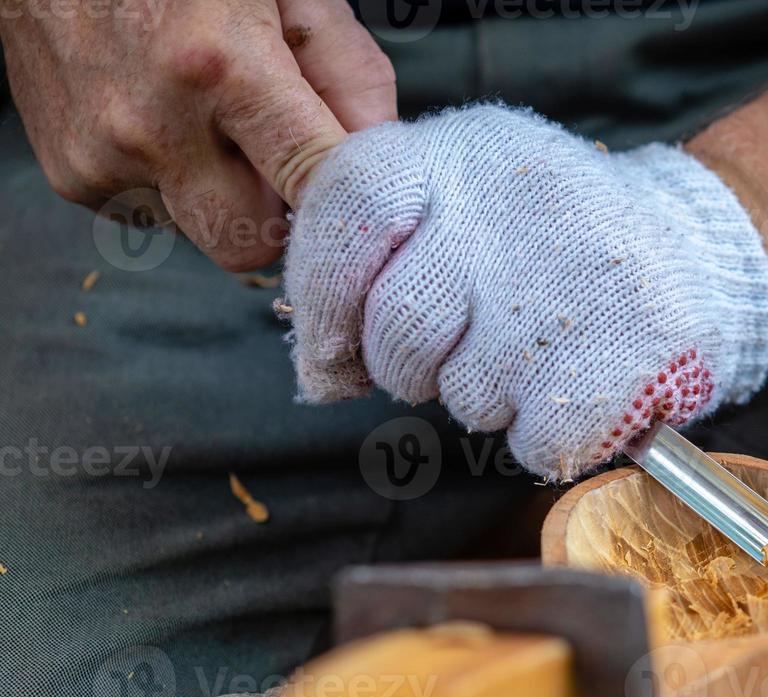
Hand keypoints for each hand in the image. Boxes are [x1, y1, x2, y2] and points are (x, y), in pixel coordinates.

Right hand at [0, 0, 394, 269]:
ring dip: (224, 194)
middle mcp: (155, 126)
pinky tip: (163, 115)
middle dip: (280, 215)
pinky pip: (153, 211)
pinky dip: (172, 179)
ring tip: (209, 114)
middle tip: (284, 158)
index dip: (352, 207)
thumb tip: (384, 160)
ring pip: (203, 232)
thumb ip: (349, 77)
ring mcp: (103, 158)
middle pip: (253, 245)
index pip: (314, 187)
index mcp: (222, 69)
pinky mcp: (71, 174)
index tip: (373, 212)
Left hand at [282, 104, 767, 481]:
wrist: (696, 255)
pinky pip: (534, 440)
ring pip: (466, 396)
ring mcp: (575, 284)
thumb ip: (381, 254)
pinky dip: (545, 435)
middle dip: (410, 367)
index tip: (333, 349)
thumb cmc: (552, 242)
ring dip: (486, 399)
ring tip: (537, 354)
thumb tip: (320, 369)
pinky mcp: (624, 358)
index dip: (324, 295)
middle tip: (458, 351)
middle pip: (400, 328)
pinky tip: (577, 389)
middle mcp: (515, 209)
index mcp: (463, 156)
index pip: (351, 209)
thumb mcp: (466, 198)